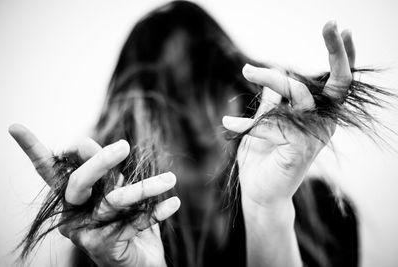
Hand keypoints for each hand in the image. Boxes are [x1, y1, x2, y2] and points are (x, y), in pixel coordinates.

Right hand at [9, 124, 179, 266]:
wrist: (137, 264)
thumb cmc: (124, 223)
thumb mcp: (113, 192)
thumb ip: (102, 170)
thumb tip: (84, 141)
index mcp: (72, 197)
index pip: (48, 171)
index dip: (33, 150)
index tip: (15, 127)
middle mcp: (73, 214)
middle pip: (78, 183)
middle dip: (100, 162)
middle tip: (124, 146)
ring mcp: (87, 231)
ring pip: (114, 202)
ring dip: (146, 188)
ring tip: (169, 179)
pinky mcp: (106, 246)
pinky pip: (136, 221)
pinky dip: (157, 211)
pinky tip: (173, 203)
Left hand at [222, 21, 355, 207]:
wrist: (258, 193)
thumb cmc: (262, 157)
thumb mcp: (266, 122)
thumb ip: (273, 101)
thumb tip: (272, 75)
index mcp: (317, 116)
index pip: (336, 82)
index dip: (340, 56)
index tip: (336, 28)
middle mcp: (322, 124)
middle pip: (339, 83)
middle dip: (337, 53)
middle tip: (331, 24)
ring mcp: (314, 137)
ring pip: (301, 93)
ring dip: (272, 77)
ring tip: (246, 71)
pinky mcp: (299, 149)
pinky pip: (277, 119)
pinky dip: (250, 121)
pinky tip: (229, 125)